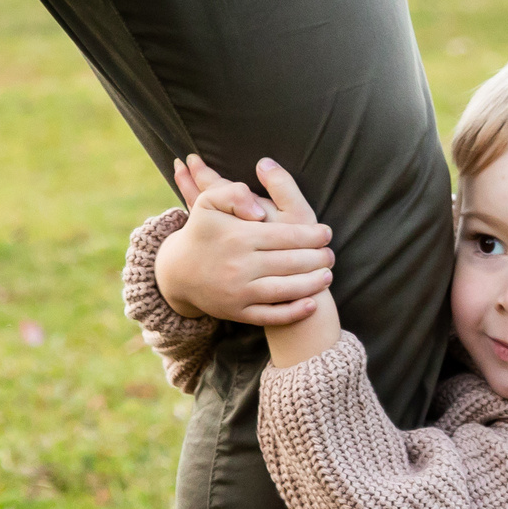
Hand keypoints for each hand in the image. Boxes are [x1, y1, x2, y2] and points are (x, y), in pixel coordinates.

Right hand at [151, 155, 333, 325]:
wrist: (177, 272)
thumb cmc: (201, 232)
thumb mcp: (208, 202)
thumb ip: (233, 193)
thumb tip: (259, 210)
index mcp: (238, 237)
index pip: (286, 236)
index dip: (312, 235)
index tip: (326, 233)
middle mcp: (239, 266)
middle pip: (290, 262)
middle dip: (317, 259)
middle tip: (330, 255)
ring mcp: (239, 292)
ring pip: (285, 289)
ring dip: (312, 283)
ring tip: (327, 275)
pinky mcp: (237, 312)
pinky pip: (271, 315)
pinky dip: (293, 312)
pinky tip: (311, 304)